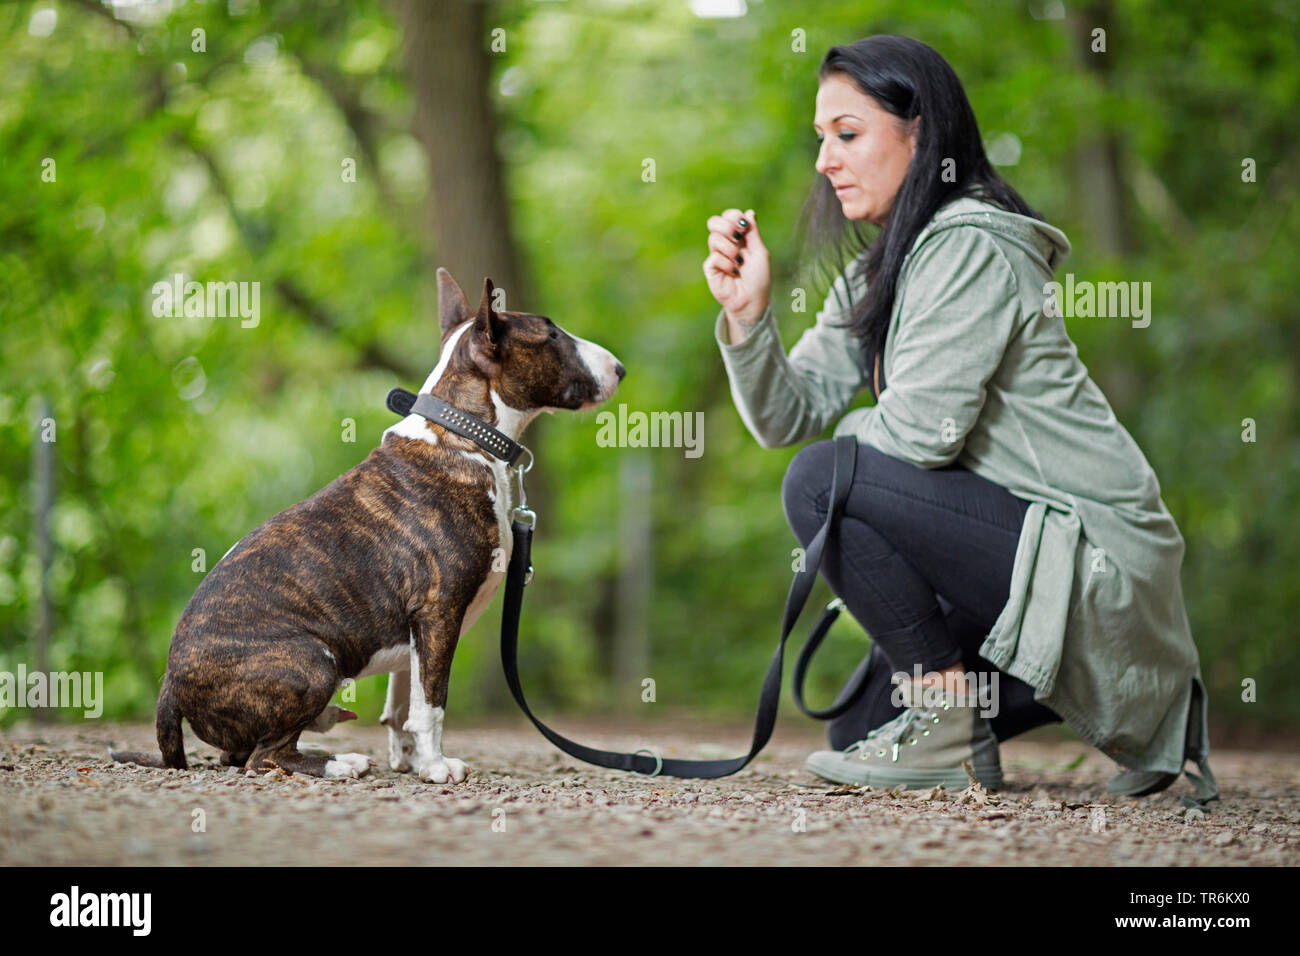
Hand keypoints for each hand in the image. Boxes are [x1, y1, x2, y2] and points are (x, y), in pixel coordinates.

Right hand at [703, 208, 770, 333]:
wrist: (752, 300)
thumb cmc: (759, 279)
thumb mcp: (760, 252)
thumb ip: (753, 233)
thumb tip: (749, 212)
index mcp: (738, 237)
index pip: (728, 216)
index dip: (733, 216)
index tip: (743, 226)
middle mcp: (725, 244)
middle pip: (714, 222)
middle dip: (726, 226)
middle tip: (738, 237)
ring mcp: (716, 255)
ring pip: (714, 238)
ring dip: (730, 249)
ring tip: (738, 262)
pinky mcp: (710, 268)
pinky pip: (714, 257)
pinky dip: (727, 264)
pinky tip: (733, 272)